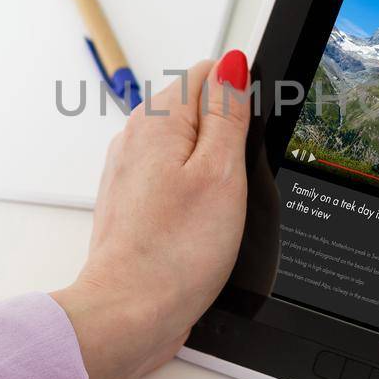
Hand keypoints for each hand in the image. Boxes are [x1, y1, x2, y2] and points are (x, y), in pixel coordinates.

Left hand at [52, 52, 249, 378]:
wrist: (129, 315)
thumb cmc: (173, 253)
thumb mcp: (222, 173)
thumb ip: (228, 113)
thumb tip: (233, 64)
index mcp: (156, 120)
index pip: (207, 73)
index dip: (240, 100)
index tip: (248, 140)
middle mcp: (135, 139)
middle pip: (197, 112)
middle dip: (227, 140)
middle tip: (234, 185)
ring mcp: (130, 173)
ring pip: (187, 151)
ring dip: (212, 174)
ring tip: (216, 213)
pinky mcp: (134, 205)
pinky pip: (174, 183)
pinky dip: (194, 199)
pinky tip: (201, 228)